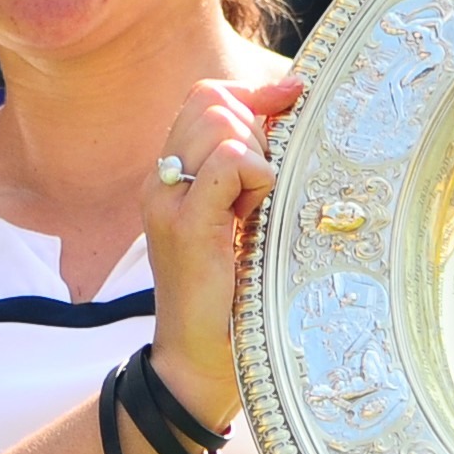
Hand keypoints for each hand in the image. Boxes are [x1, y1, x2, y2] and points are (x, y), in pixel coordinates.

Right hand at [144, 75, 302, 430]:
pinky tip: (254, 215)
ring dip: (256, 156)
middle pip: (212, 100)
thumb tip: (291, 110)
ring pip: (220, 122)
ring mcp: (169, 202)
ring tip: (253, 208)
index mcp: (173, 175)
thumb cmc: (231, 292)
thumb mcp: (241, 217)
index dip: (253, 94)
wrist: (199, 358)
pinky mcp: (187, 227)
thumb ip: (251, 169)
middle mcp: (162, 181)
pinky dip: (255, 176)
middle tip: (261, 189)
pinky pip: (227, 163)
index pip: (205, 96)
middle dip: (255, 129)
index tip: (290, 103)